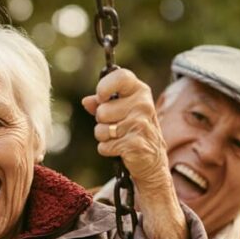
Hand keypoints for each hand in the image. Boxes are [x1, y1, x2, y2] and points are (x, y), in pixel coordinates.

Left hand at [81, 68, 171, 195]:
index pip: (121, 77)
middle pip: (102, 111)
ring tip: (119, 138)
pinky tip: (122, 149)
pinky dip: (108, 150)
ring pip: (100, 130)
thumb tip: (86, 101)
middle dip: (102, 121)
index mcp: (140, 92)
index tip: (101, 97)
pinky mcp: (134, 144)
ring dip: (104, 137)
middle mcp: (143, 105)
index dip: (105, 86)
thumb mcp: (122, 112)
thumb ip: (102, 103)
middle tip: (117, 126)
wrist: (153, 162)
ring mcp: (140, 124)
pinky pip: (104, 146)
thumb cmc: (134, 131)